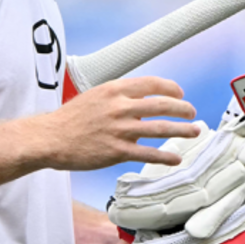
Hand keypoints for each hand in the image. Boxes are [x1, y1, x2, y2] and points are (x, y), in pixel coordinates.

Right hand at [37, 77, 199, 170]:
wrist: (51, 138)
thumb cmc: (70, 119)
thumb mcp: (95, 96)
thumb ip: (118, 97)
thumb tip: (142, 103)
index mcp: (114, 90)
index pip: (151, 84)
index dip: (171, 88)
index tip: (180, 93)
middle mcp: (119, 107)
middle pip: (161, 105)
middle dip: (182, 108)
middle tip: (192, 112)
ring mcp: (119, 130)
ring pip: (159, 129)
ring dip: (181, 130)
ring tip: (194, 131)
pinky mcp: (117, 151)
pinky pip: (148, 154)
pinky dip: (165, 157)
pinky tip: (175, 159)